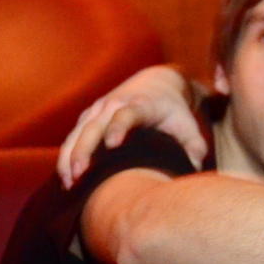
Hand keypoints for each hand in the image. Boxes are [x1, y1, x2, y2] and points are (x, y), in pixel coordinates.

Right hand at [57, 66, 206, 187]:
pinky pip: (73, 136)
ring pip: (78, 132)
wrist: (159, 82)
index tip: (113, 144)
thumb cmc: (174, 109)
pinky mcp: (89, 116)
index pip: (127, 114)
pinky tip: (67, 178)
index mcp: (141, 104)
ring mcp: (99, 109)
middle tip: (80, 174)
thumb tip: (196, 169)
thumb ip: (195, 146)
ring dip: (71, 156)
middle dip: (85, 149)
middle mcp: (115, 104)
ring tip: (69, 181)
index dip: (119, 127)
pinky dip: (67, 155)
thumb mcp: (188, 125)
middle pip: (94, 125)